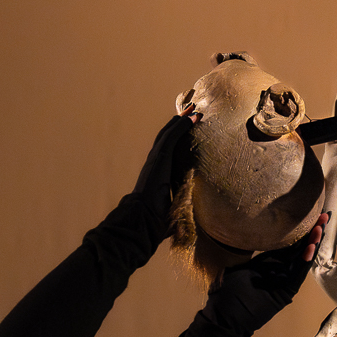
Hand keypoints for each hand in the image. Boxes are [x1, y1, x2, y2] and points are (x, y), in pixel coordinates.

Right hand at [132, 110, 195, 229]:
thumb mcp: (172, 211)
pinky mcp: (159, 159)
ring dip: (181, 121)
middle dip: (180, 124)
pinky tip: (191, 118)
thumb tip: (183, 226)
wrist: (143, 219)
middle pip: (168, 138)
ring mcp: (157, 160)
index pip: (170, 152)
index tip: (189, 130)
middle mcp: (156, 163)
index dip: (179, 139)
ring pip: (169, 135)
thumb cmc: (155, 219)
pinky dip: (181, 127)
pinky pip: (171, 138)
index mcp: (160, 174)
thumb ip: (177, 211)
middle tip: (192, 112)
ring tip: (194, 110)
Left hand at [204, 213, 326, 334]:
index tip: (309, 215)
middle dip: (313, 232)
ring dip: (313, 243)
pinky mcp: (286, 292)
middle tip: (324, 216)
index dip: (300, 230)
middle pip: (300, 248)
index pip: (289, 243)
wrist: (225, 317)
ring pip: (302, 259)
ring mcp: (284, 282)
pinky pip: (298, 274)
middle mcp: (280, 271)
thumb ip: (250, 256)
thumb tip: (248, 237)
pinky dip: (305, 260)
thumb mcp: (238, 267)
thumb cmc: (227, 294)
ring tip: (321, 227)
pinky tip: (311, 247)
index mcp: (270, 263)